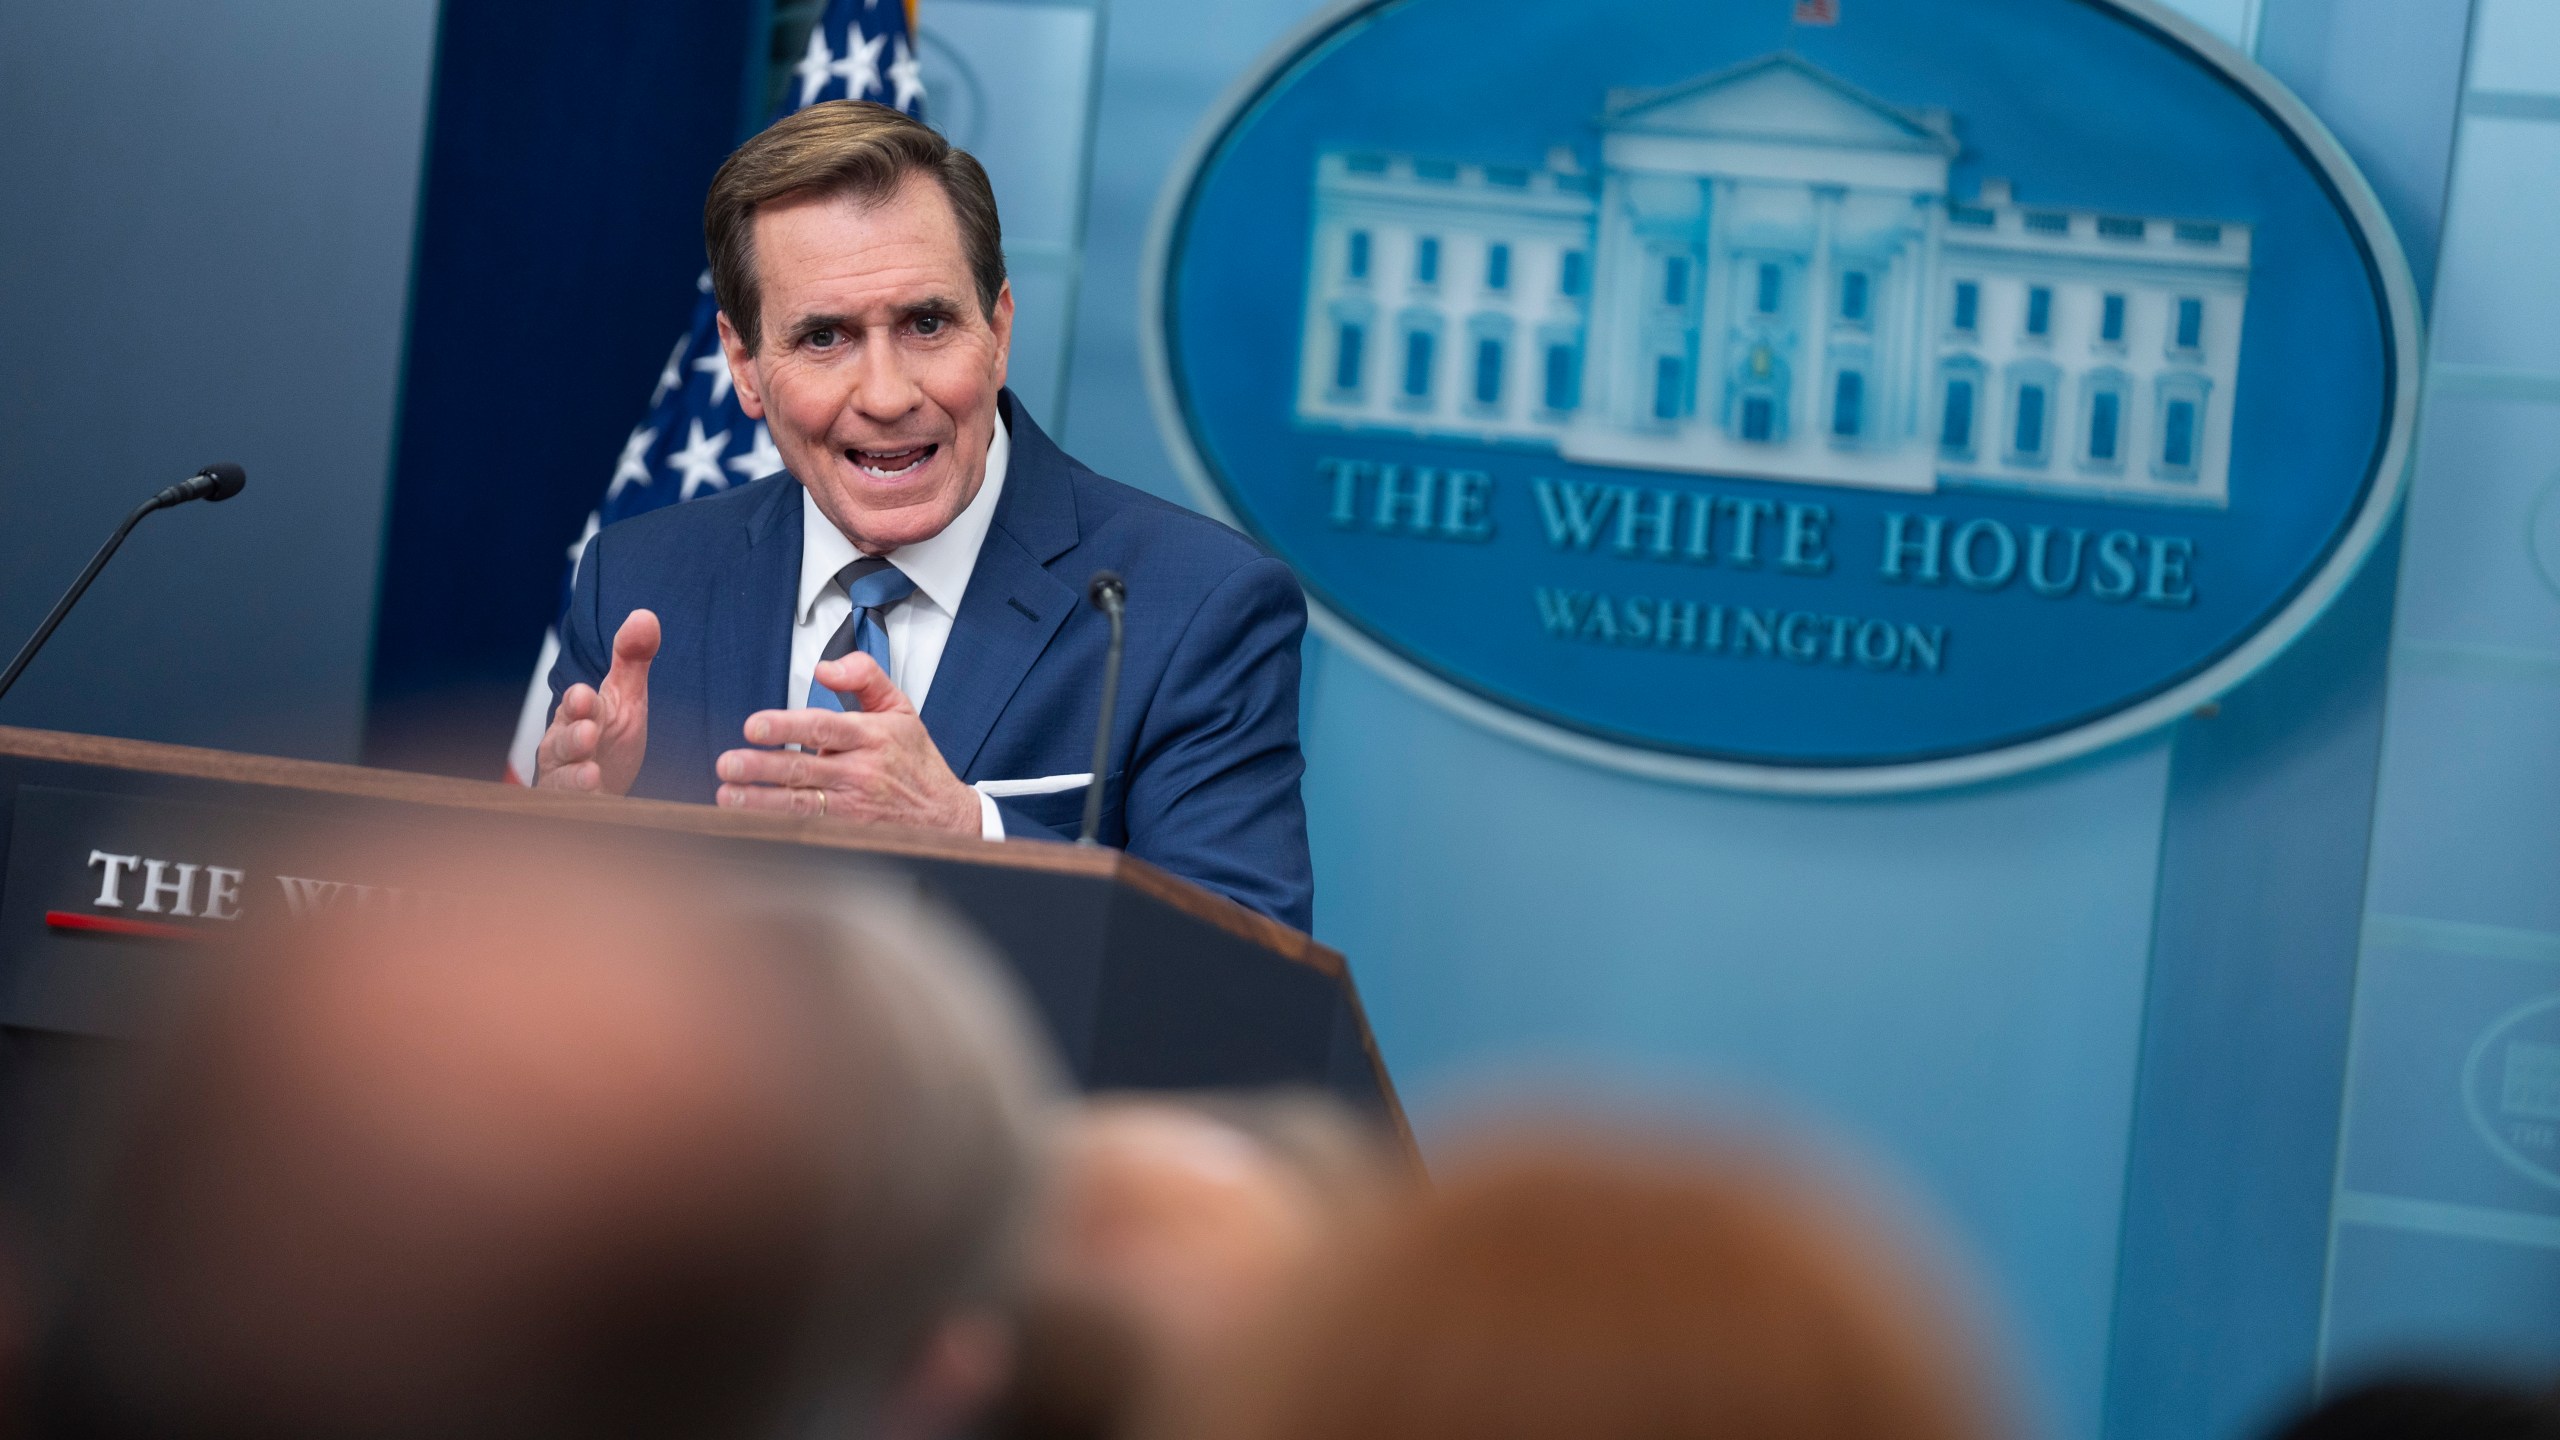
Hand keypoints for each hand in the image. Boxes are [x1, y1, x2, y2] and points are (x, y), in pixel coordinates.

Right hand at [535, 609, 657, 794]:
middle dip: (573, 738)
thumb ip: (632, 660)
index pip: (576, 707)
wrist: (603, 793)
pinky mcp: (573, 810)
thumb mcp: (625, 699)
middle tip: (589, 733)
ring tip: (591, 774)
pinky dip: (582, 806)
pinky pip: (572, 810)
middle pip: (561, 742)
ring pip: (562, 779)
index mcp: (578, 716)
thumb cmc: (609, 741)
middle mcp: (564, 748)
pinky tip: (596, 801)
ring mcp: (565, 781)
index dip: (579, 704)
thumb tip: (645, 616)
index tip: (586, 697)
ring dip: (575, 776)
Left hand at [713, 652, 980, 834]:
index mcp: (870, 736)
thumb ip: (864, 676)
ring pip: (799, 803)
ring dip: (760, 801)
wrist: (945, 814)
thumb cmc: (916, 760)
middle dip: (760, 767)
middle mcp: (860, 771)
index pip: (823, 726)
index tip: (754, 726)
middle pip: (803, 768)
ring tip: (728, 796)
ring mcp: (853, 805)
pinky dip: (777, 824)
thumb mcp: (900, 707)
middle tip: (728, 764)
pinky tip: (750, 820)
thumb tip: (825, 669)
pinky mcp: (848, 830)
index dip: (786, 726)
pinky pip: (808, 827)